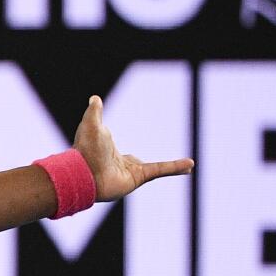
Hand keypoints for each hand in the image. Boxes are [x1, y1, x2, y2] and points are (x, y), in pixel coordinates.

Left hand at [72, 95, 193, 201]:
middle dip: (140, 164)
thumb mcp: (91, 125)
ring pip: (155, 167)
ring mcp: (130, 171)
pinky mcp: (139, 177)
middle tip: (142, 164)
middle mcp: (118, 162)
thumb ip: (94, 112)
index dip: (110, 142)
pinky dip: (175, 167)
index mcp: (106, 150)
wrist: (85, 173)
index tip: (110, 138)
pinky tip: (190, 164)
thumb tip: (95, 98)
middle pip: (134, 162)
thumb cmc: (86, 150)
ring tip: (188, 166)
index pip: (112, 146)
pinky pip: (161, 169)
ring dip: (171, 167)